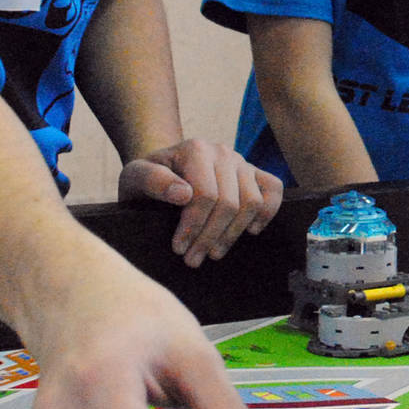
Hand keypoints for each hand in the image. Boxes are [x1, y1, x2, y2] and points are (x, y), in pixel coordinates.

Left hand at [119, 139, 282, 267]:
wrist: (162, 170)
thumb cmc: (147, 179)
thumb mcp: (134, 178)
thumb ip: (152, 181)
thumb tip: (183, 194)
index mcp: (195, 149)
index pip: (205, 195)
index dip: (193, 226)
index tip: (179, 249)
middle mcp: (222, 151)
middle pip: (229, 202)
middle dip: (211, 236)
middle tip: (193, 259)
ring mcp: (241, 161)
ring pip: (252, 202)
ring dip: (233, 233)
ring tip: (214, 252)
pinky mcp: (254, 172)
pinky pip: (273, 189)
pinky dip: (267, 212)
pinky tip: (250, 231)